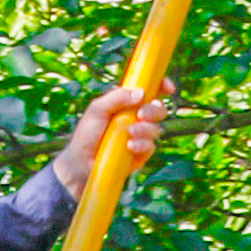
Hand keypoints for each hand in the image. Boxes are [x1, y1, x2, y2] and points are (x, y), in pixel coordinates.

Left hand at [60, 85, 174, 190]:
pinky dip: (142, 145)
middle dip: (154, 110)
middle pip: (158, 108)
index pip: (149, 90)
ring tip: (129, 134)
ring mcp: (139, 136)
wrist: (82, 165)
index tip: (168, 88)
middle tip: (141, 115)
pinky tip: (130, 147)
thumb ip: (117, 97)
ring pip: (156, 128)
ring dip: (145, 129)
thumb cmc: (87, 135)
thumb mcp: (97, 110)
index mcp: (126, 103)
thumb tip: (141, 93)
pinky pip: (151, 146)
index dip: (161, 85)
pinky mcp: (141, 153)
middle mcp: (135, 118)